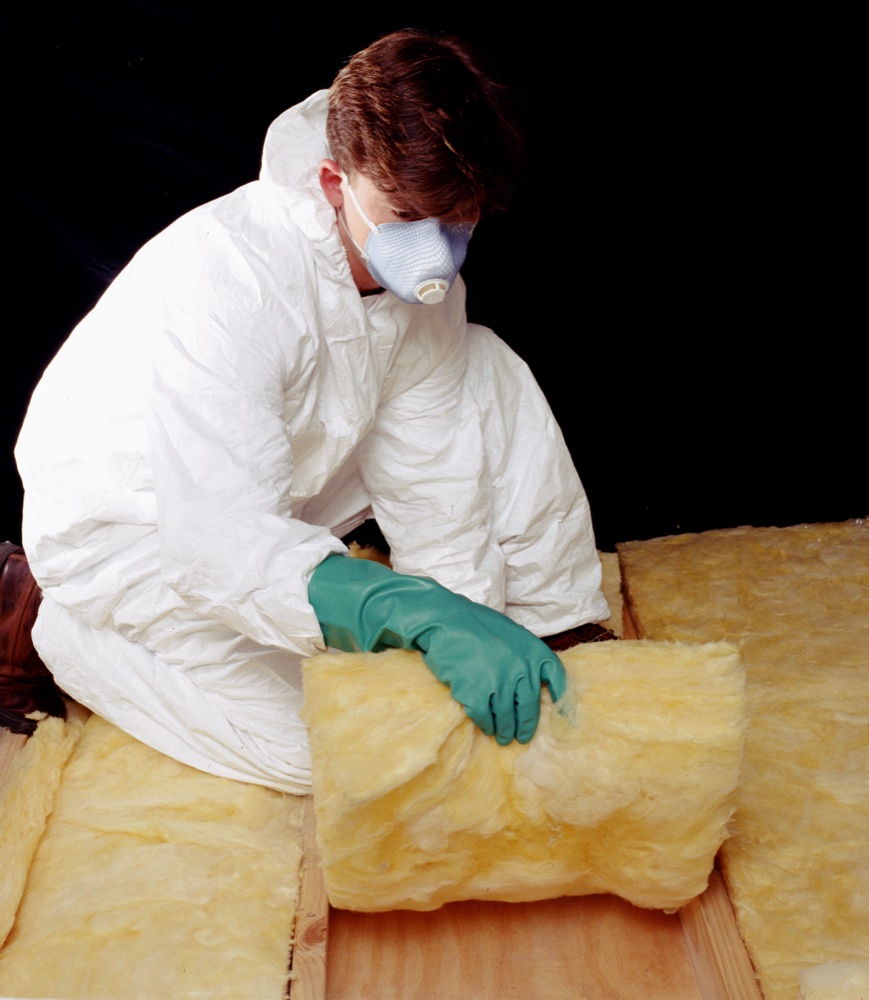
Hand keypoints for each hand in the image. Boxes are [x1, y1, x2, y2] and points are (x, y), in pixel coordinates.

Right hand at [309, 555, 564, 743]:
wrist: (445, 620)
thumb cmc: (476, 624)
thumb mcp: (511, 634)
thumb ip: (524, 657)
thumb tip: (530, 683)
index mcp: (534, 651)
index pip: (558, 680)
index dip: (561, 701)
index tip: (560, 717)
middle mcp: (522, 668)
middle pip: (530, 707)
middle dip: (526, 726)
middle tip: (521, 736)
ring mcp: (500, 682)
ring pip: (507, 717)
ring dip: (505, 730)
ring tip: (502, 737)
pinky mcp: (477, 693)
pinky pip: (485, 718)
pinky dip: (486, 725)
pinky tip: (486, 727)